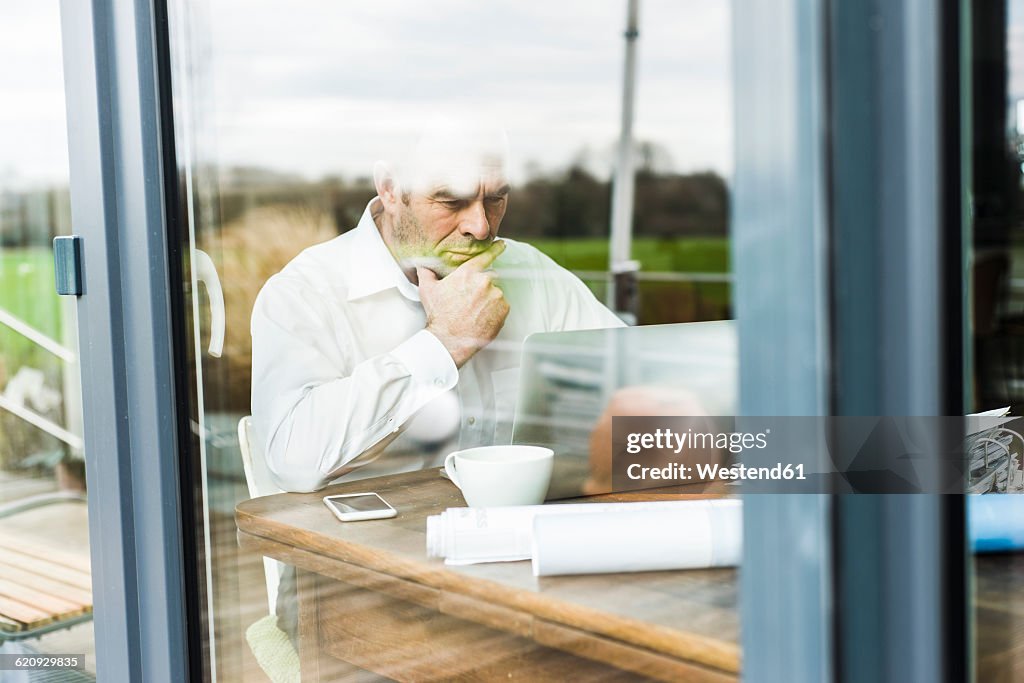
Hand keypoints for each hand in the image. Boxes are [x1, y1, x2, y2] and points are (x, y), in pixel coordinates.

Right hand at [417, 240, 509, 366]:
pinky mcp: (503, 310)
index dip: (495, 249)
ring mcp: (495, 296)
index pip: (485, 256)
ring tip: (474, 313)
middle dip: (481, 288)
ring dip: (488, 301)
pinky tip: (481, 318)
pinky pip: (502, 307)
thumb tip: (422, 265)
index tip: (501, 245)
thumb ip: (426, 273)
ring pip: (495, 294)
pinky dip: (495, 312)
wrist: (449, 340)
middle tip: (471, 302)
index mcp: (467, 273)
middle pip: (489, 278)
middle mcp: (483, 281)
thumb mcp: (427, 290)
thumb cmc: (439, 316)